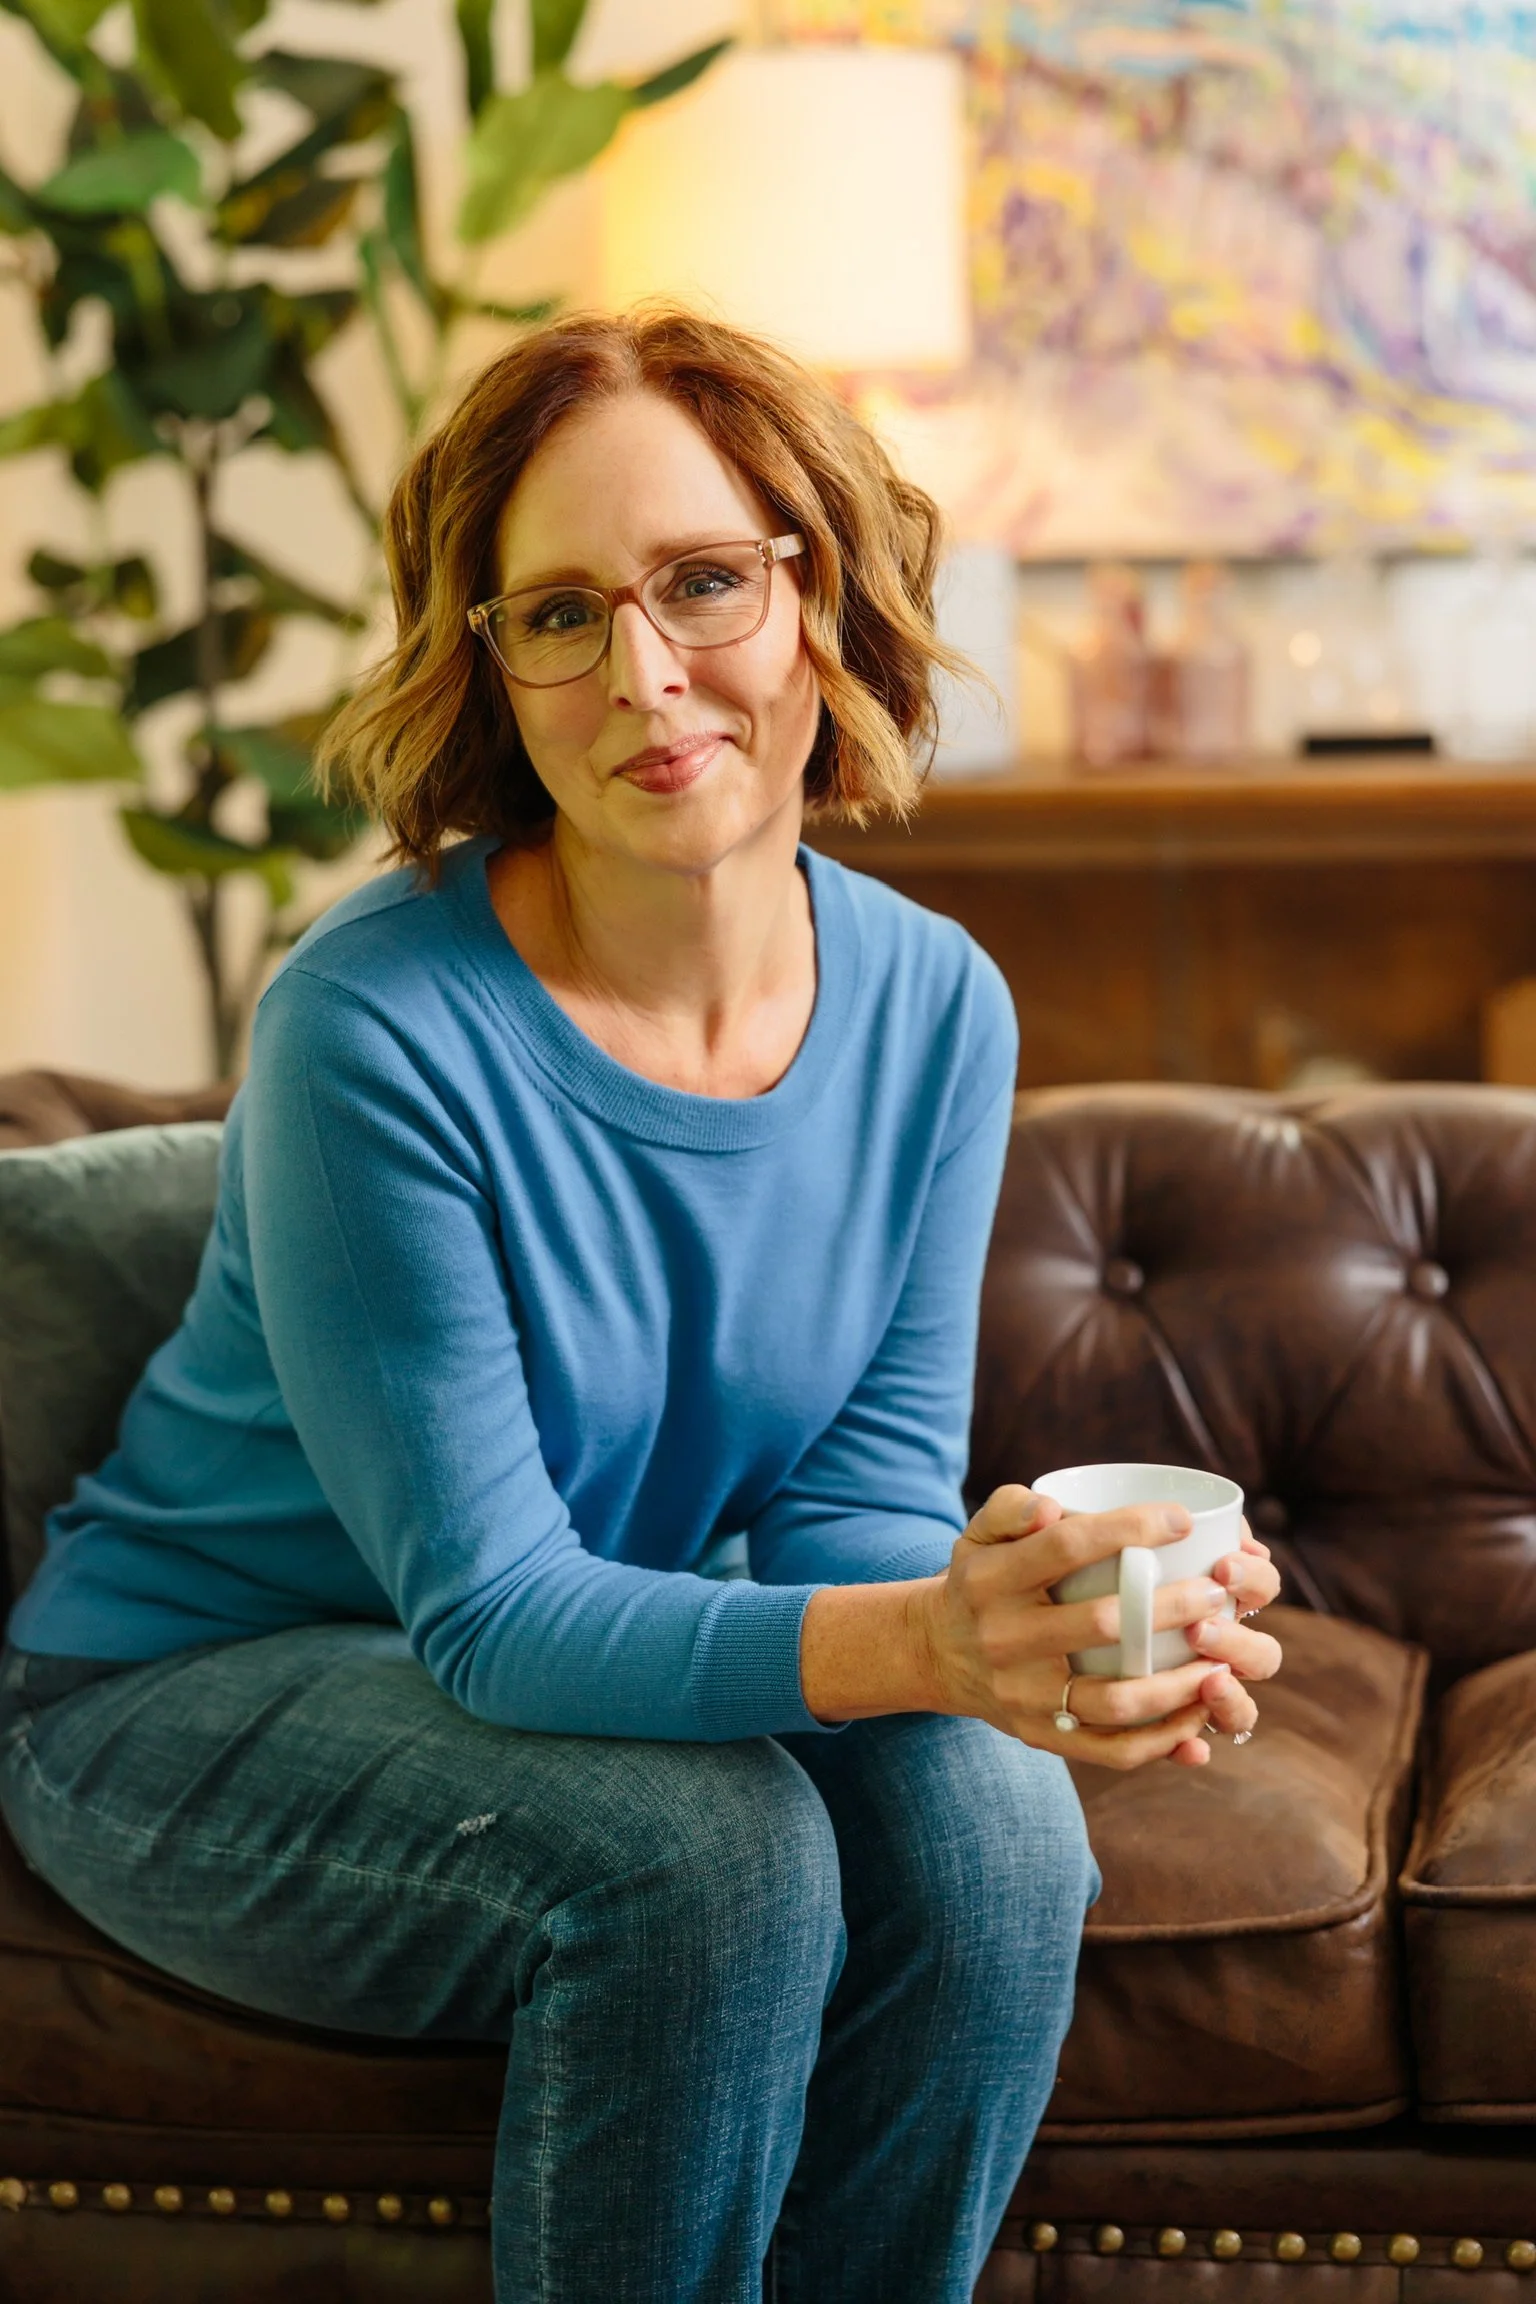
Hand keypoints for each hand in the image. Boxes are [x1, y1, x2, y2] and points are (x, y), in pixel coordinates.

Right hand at [909, 1484, 1281, 1769]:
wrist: (939, 1654)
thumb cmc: (980, 1581)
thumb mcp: (978, 1535)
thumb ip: (1010, 1507)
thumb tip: (1052, 1506)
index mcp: (991, 1580)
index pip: (1065, 1546)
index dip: (1128, 1529)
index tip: (1183, 1521)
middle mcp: (1004, 1639)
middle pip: (1101, 1624)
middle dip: (1172, 1608)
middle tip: (1216, 1594)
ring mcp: (1025, 1696)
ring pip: (1116, 1700)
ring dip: (1180, 1684)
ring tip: (1223, 1660)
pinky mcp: (1042, 1736)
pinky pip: (1112, 1750)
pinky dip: (1163, 1740)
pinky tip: (1199, 1717)